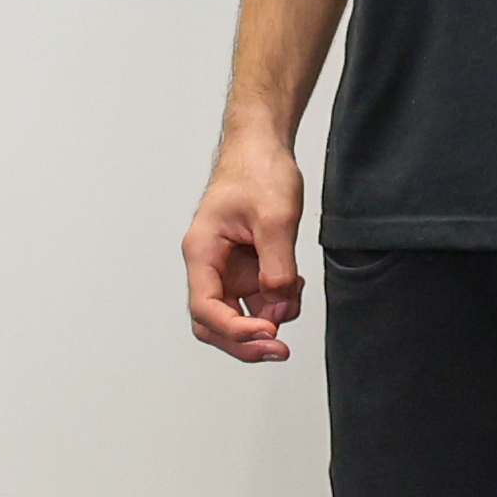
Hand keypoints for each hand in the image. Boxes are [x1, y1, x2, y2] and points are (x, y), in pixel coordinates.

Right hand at [185, 130, 306, 361]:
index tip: (267, 333)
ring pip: (240, 314)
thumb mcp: (275, 217)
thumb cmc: (257, 170)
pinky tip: (295, 285)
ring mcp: (228, 267)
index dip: (235, 330)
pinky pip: (259, 298)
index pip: (205, 307)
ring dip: (269, 319)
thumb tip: (278, 303)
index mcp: (202, 251)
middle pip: (214, 323)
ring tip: (295, 296)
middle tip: (279, 350)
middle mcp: (210, 264)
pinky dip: (279, 301)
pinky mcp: (247, 265)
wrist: (263, 147)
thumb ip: (277, 266)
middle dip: (245, 342)